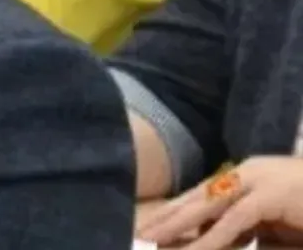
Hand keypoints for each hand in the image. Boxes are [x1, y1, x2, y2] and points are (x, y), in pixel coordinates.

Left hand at [136, 156, 302, 248]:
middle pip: (198, 196)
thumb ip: (247, 232)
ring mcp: (259, 181)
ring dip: (179, 226)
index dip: (176, 210)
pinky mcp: (271, 197)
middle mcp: (247, 173)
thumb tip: (215, 242)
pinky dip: (213, 239)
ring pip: (208, 206)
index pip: (202, 194)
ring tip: (154, 241)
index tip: (151, 225)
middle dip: (167, 216)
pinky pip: (236, 222)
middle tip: (140, 232)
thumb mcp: (275, 225)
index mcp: (246, 177)